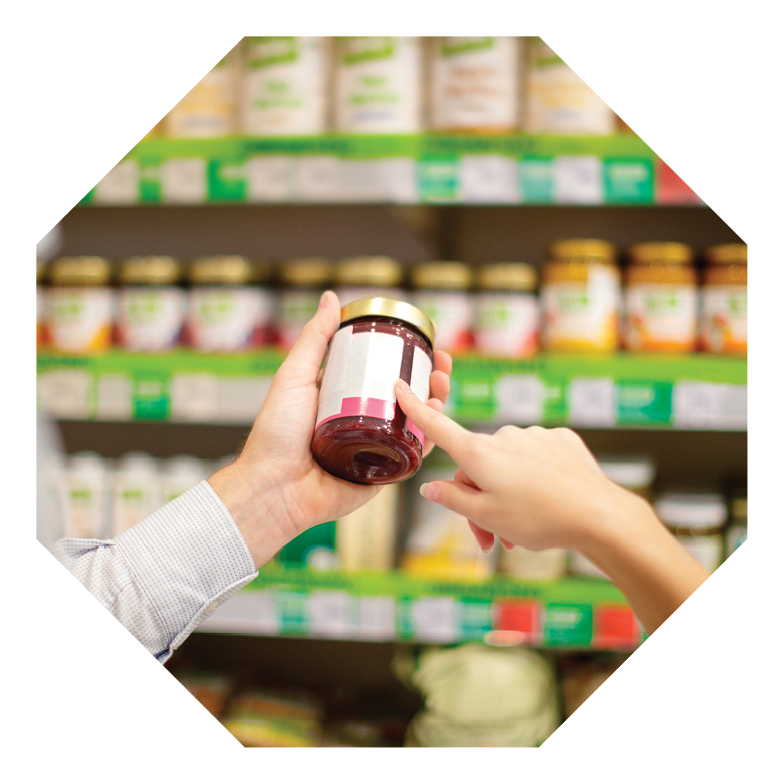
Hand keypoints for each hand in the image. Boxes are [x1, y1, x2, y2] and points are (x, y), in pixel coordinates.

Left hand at [209, 291, 451, 567]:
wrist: (273, 488)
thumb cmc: (275, 434)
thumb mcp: (294, 377)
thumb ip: (314, 339)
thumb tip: (332, 298)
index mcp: (343, 396)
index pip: (383, 370)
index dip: (408, 356)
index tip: (427, 340)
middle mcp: (362, 420)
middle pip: (407, 394)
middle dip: (431, 377)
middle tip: (443, 364)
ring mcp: (375, 446)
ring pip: (416, 421)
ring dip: (436, 402)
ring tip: (443, 386)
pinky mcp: (383, 472)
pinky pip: (412, 454)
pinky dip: (430, 437)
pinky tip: (438, 420)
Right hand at [394, 378, 710, 636]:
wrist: (598, 515)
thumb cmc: (539, 519)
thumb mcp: (487, 516)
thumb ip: (453, 499)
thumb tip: (430, 488)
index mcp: (480, 454)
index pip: (438, 426)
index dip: (415, 407)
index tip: (399, 385)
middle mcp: (504, 437)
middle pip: (476, 464)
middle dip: (477, 499)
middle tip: (490, 538)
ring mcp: (533, 435)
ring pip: (506, 464)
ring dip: (506, 493)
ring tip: (521, 529)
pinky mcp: (559, 440)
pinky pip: (534, 456)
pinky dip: (533, 478)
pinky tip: (547, 500)